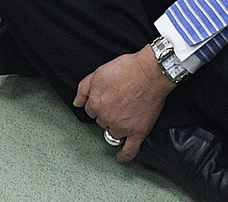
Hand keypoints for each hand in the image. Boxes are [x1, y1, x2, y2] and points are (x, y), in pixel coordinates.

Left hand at [75, 47, 174, 163]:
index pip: (90, 110)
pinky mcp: (138, 132)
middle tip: (118, 102)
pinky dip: (124, 156)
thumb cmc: (127, 69)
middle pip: (101, 121)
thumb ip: (84, 89)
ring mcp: (122, 127)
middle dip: (107, 114)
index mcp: (96, 103)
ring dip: (115, 127)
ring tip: (123, 116)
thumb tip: (77, 103)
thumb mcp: (98, 72)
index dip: (98, 103)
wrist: (150, 72)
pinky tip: (120, 157)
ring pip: (112, 133)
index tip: (106, 98)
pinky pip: (129, 150)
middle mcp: (107, 117)